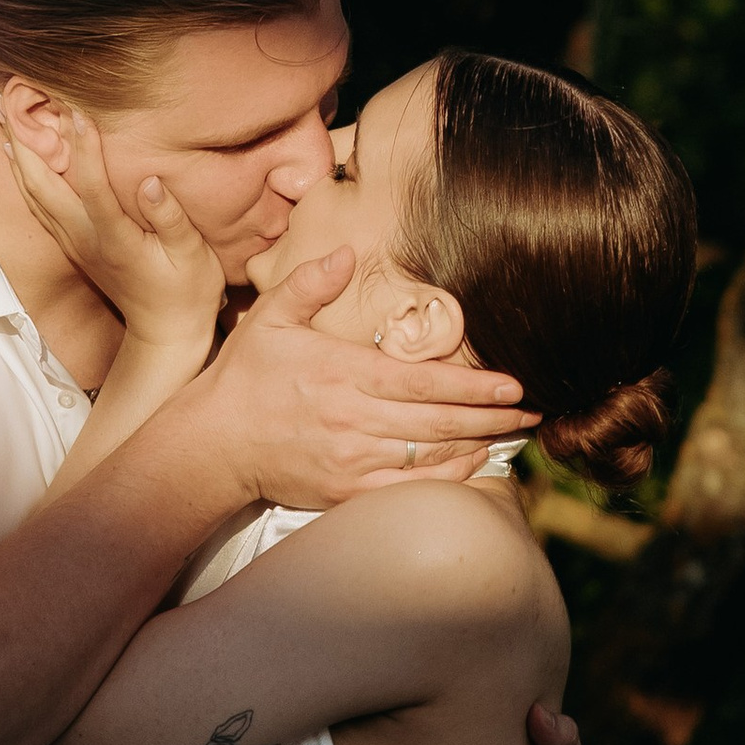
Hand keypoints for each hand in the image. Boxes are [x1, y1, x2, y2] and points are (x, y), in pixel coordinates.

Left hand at [0, 100, 222, 362]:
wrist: (165, 334)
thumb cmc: (186, 292)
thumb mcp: (192, 256)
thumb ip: (169, 218)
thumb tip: (149, 182)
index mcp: (115, 238)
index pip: (92, 185)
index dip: (84, 148)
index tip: (77, 112)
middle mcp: (85, 238)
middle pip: (43, 186)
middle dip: (25, 143)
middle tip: (7, 103)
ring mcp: (75, 243)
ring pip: (34, 194)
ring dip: (17, 156)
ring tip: (2, 119)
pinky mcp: (74, 246)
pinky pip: (40, 205)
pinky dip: (26, 176)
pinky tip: (20, 160)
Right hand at [186, 248, 530, 508]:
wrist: (212, 444)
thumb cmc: (243, 378)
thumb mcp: (270, 318)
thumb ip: (309, 284)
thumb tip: (345, 254)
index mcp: (341, 374)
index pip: (422, 381)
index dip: (473, 385)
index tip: (513, 384)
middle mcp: (351, 419)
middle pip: (437, 421)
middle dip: (492, 417)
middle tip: (532, 410)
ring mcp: (350, 459)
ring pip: (428, 454)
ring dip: (476, 444)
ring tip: (512, 433)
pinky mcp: (344, 490)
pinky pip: (407, 487)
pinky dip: (444, 477)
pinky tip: (471, 464)